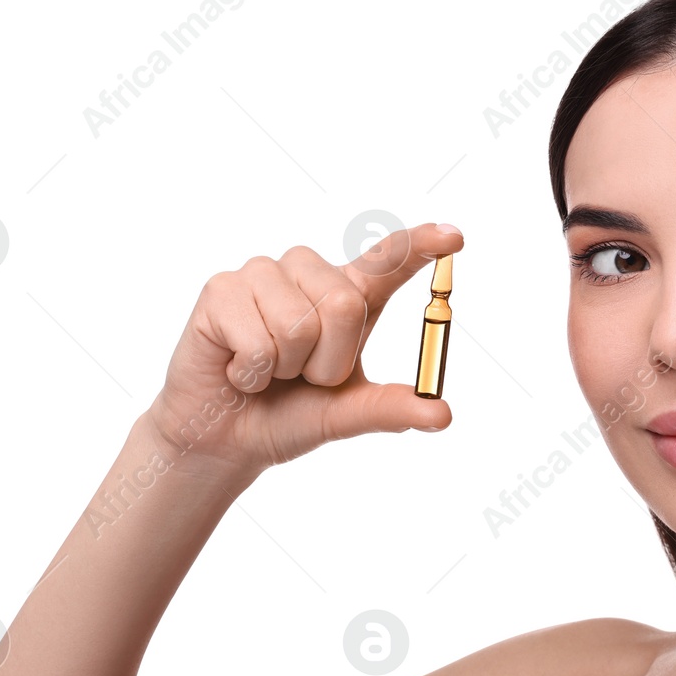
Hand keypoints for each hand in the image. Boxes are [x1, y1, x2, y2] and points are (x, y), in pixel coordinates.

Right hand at [146, 223, 461, 476]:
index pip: (387, 261)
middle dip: (327, 361)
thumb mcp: (346, 414)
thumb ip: (391, 408)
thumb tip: (442, 414)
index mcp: (347, 295)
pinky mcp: (221, 289)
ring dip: (285, 367)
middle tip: (299, 375)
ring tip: (267, 370)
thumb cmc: (288, 415)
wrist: (225, 438)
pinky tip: (236, 369)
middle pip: (345, 304)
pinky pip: (257, 339)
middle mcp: (308, 274)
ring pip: (299, 324)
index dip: (420, 245)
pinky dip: (251, 372)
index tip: (454, 237)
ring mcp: (263, 275)